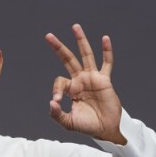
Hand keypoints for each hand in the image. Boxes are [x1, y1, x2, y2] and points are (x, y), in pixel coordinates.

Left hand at [45, 24, 125, 142]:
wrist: (104, 130)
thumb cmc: (86, 126)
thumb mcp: (68, 123)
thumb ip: (56, 114)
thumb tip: (51, 102)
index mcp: (70, 89)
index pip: (59, 82)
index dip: (56, 89)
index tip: (56, 101)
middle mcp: (80, 80)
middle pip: (68, 59)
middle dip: (59, 48)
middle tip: (48, 36)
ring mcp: (92, 78)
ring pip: (86, 55)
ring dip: (81, 41)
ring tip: (75, 27)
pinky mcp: (104, 80)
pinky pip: (107, 63)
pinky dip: (107, 51)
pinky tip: (105, 38)